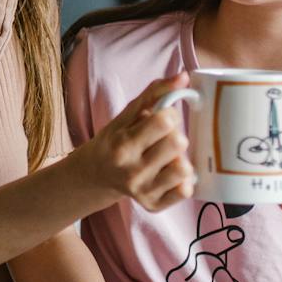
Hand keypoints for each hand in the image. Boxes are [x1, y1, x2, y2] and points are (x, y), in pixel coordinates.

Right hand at [76, 74, 195, 212]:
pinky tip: (170, 174)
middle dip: (175, 136)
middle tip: (164, 139)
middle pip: (178, 143)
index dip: (170, 114)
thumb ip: (155, 94)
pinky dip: (183, 181)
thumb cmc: (115, 140)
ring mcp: (143, 191)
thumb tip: (183, 76)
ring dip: (180, 159)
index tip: (163, 118)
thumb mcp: (127, 115)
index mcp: (123, 144)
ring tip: (167, 157)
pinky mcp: (153, 205)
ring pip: (184, 169)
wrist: (96, 175)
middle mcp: (131, 171)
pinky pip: (185, 191)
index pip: (165, 121)